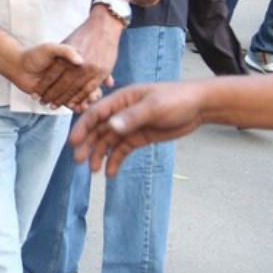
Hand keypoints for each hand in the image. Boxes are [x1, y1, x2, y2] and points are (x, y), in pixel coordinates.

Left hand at [11, 42, 100, 108]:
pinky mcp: (58, 96)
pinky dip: (74, 106)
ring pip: (79, 95)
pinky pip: (69, 102)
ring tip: (88, 104)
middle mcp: (71, 75)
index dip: (98, 76)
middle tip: (97, 97)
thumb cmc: (35, 55)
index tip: (105, 82)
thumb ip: (65, 51)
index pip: (90, 71)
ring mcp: (65, 86)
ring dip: (85, 100)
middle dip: (92, 92)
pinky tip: (78, 108)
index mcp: (73, 63)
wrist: (18, 66)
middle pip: (87, 85)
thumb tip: (80, 60)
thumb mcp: (51, 48)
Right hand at [70, 82, 206, 174]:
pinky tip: (110, 173)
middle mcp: (121, 112)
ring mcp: (130, 125)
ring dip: (99, 154)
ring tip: (93, 170)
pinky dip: (114, 160)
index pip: (96, 113)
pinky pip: (121, 149)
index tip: (73, 143)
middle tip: (78, 160)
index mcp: (122, 99)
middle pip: (98, 129)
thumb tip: (111, 126)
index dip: (83, 127)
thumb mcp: (155, 107)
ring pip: (108, 141)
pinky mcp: (139, 136)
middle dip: (87, 144)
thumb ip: (132, 117)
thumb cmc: (177, 99)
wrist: (199, 106)